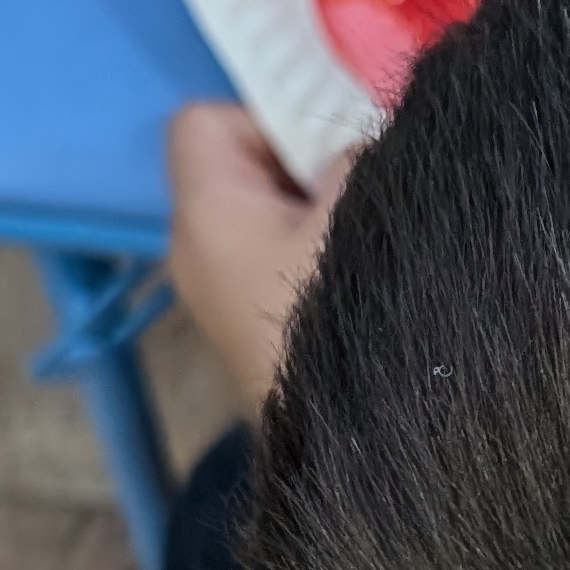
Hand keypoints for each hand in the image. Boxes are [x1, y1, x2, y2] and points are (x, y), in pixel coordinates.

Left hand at [164, 102, 351, 422]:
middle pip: (242, 169)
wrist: (363, 454)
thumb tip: (363, 141)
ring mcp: (220, 301)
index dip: (269, 114)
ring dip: (323, 218)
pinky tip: (367, 286)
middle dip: (307, 167)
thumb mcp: (365, 209)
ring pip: (268, 220)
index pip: (204, 120)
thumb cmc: (344, 318)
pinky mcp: (252, 337)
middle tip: (365, 193)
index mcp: (204, 213)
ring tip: (374, 243)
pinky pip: (279, 266)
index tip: (330, 150)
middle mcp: (194, 253)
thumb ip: (361, 152)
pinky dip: (320, 262)